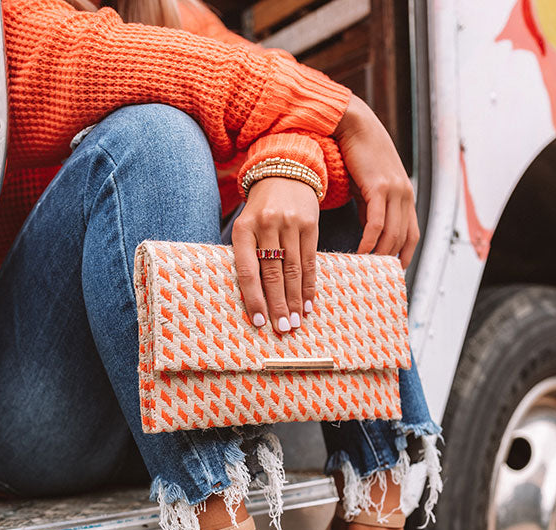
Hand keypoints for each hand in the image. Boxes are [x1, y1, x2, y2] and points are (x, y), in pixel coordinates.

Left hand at [231, 177, 319, 332]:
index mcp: (244, 229)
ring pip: (293, 271)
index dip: (254, 298)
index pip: (248, 270)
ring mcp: (290, 224)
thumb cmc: (260, 211)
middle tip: (282, 329)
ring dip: (295, 301)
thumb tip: (254, 300)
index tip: (259, 322)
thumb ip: (248, 257)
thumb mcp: (246, 227)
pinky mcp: (310, 225)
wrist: (284, 174)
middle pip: (273, 274)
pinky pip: (310, 262)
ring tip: (295, 322)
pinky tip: (309, 304)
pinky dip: (309, 286)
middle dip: (278, 305)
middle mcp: (267, 225)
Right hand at [334, 95, 419, 267]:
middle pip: (403, 239)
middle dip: (390, 261)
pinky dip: (369, 242)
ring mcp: (394, 190)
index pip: (412, 235)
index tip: (392, 273)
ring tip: (364, 268)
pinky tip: (359, 253)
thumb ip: (373, 209)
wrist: (353, 124)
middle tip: (374, 277)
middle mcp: (405, 194)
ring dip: (379, 255)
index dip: (405, 256)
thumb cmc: (357, 154)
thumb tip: (370, 235)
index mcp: (405, 195)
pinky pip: (377, 224)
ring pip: (392, 234)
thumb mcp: (369, 186)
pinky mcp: (379, 187)